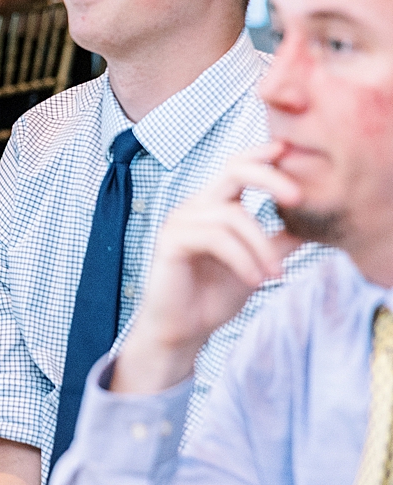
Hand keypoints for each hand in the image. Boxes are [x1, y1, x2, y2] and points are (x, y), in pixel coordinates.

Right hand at [110, 146, 300, 394]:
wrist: (182, 333)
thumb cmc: (212, 298)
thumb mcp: (257, 263)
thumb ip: (280, 241)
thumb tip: (313, 223)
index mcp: (213, 205)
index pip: (238, 166)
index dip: (262, 155)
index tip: (291, 152)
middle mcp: (194, 206)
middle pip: (234, 171)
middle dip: (270, 179)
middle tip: (298, 199)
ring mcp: (180, 221)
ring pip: (232, 215)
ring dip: (261, 247)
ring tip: (275, 275)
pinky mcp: (171, 241)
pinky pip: (216, 238)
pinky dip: (242, 259)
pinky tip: (254, 280)